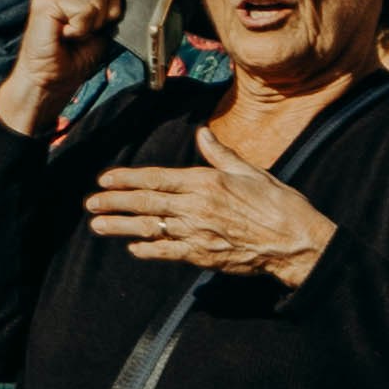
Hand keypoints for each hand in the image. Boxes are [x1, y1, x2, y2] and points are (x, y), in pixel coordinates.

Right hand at [0, 0, 133, 137]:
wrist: (52, 78)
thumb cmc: (76, 55)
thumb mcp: (104, 25)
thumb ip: (113, 4)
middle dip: (111, 9)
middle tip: (91, 28)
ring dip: (95, 22)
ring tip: (77, 33)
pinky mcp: (44, 2)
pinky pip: (84, 10)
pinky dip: (82, 29)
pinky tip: (67, 35)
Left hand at [85, 152, 333, 289]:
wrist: (298, 242)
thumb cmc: (281, 205)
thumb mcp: (253, 172)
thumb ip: (221, 154)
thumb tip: (202, 133)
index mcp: (207, 182)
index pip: (157, 179)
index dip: (127, 179)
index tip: (105, 179)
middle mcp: (197, 206)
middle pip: (146, 203)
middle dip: (114, 202)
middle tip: (90, 203)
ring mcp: (198, 233)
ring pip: (150, 228)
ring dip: (121, 227)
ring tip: (98, 225)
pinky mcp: (204, 255)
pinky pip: (167, 252)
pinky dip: (148, 250)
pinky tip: (134, 248)